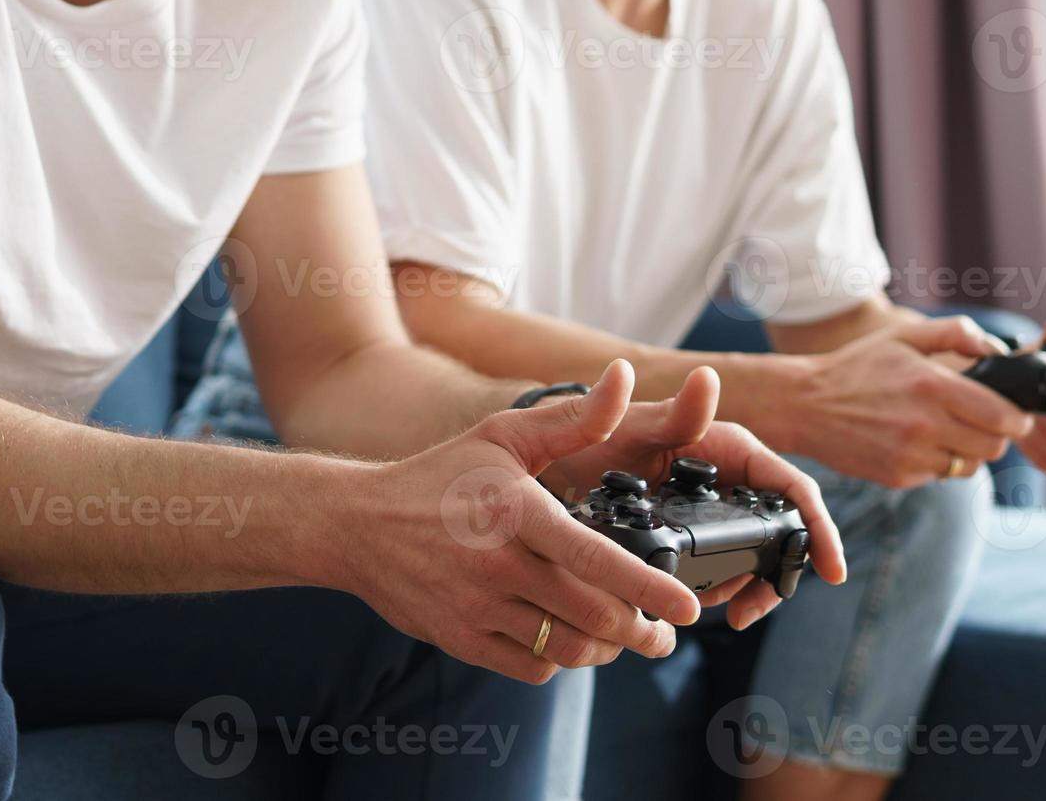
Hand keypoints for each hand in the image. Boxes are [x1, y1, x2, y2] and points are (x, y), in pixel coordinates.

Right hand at [343, 360, 700, 684]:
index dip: (650, 588)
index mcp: (517, 511)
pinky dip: (559, 659)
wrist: (355, 525)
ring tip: (621, 636)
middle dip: (642, 631)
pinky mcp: (462, 639)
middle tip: (663, 631)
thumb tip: (625, 380)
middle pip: (592, 617)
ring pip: (566, 649)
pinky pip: (531, 665)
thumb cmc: (440, 475)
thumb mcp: (504, 433)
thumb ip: (572, 417)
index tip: (689, 608)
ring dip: (605, 649)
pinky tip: (567, 638)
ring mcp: (477, 607)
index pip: (596, 559)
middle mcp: (498, 564)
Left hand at [542, 367, 845, 632]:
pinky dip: (718, 586)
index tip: (831, 572)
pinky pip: (719, 562)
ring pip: (750, 553)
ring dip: (745, 586)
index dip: (819, 530)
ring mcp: (710, 505)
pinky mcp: (690, 529)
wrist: (551, 460)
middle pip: (778, 531)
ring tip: (719, 609)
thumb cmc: (594, 433)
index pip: (792, 489)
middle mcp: (728, 476)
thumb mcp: (634, 427)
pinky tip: (697, 602)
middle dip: (775, 574)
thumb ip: (674, 411)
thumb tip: (707, 378)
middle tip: (746, 611)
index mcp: (730, 448)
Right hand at [768, 316, 1034, 488]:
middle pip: (994, 447)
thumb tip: (997, 349)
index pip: (1004, 418)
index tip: (1012, 413)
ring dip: (966, 450)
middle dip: (994, 434)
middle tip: (978, 420)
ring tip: (943, 430)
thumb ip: (956, 333)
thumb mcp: (903, 337)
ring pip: (969, 465)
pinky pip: (939, 475)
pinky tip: (914, 441)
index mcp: (933, 386)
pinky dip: (936, 461)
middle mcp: (925, 425)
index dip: (1016, 417)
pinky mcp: (899, 477)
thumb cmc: (857, 367)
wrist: (805, 405)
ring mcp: (911, 455)